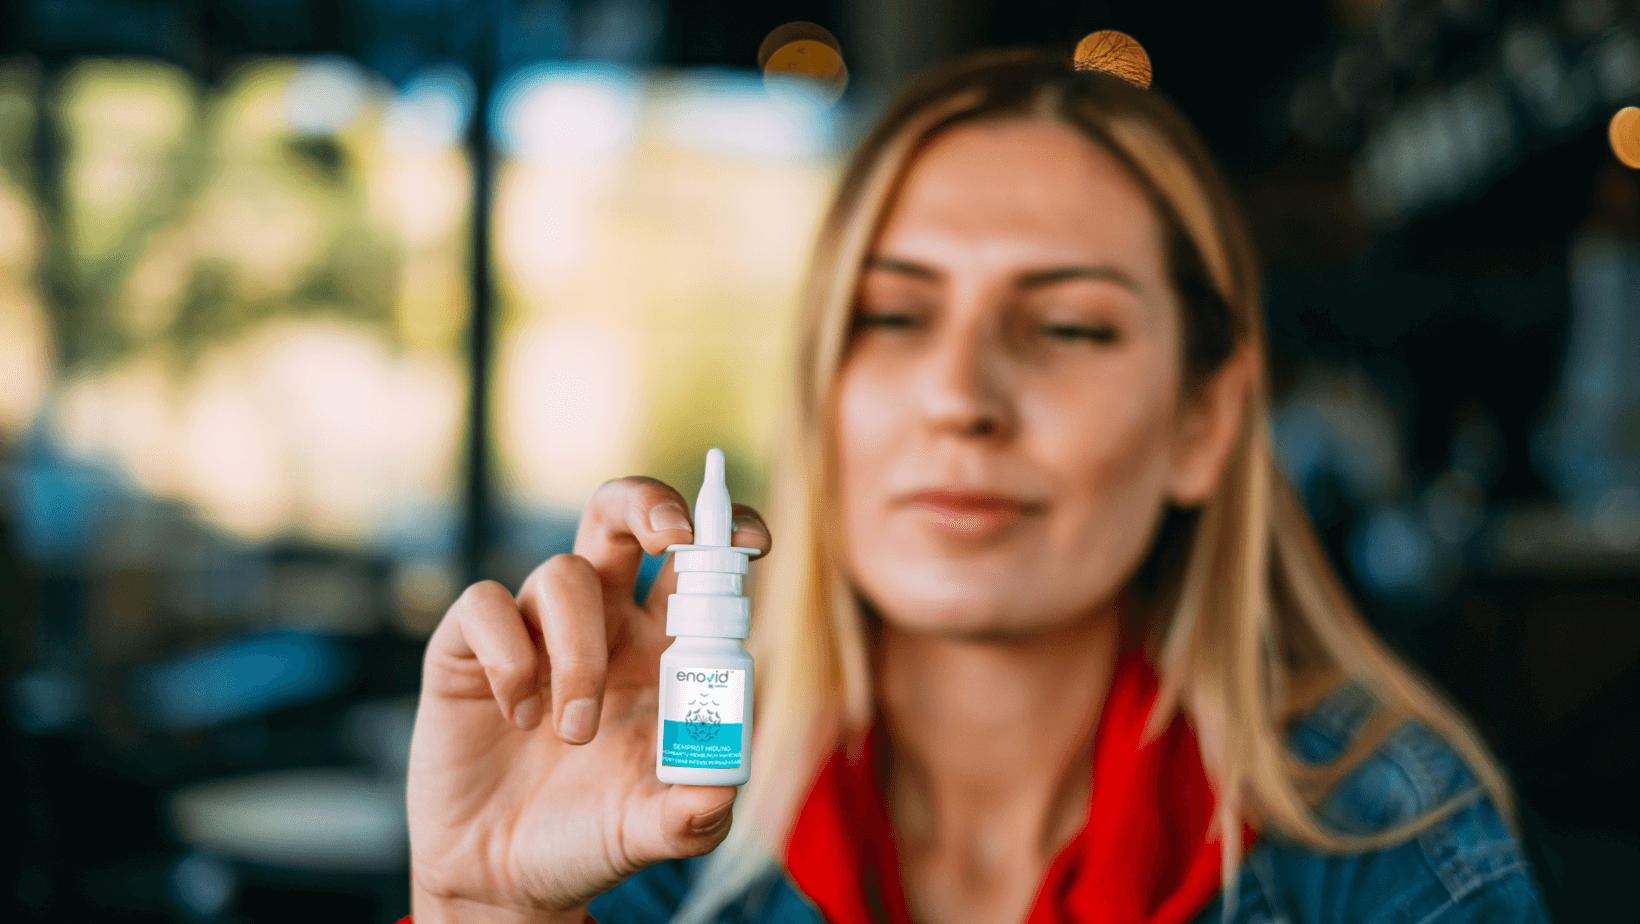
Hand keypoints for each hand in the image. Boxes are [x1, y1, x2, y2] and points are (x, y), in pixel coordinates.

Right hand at [406, 476, 771, 922]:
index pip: (696, 564)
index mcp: (659, 647)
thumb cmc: (587, 839)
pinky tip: (519, 715)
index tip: (756, 544)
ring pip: (563, 572)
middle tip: (673, 536)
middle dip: (650, 503)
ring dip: (580, 653)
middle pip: (621, 513)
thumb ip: (693, 813)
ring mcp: (534, 628)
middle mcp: (600, 622)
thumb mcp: (652, 833)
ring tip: (574, 733)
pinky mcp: (469, 647)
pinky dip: (512, 658)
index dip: (725, 535)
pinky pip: (487, 604)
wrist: (499, 881)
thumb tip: (721, 787)